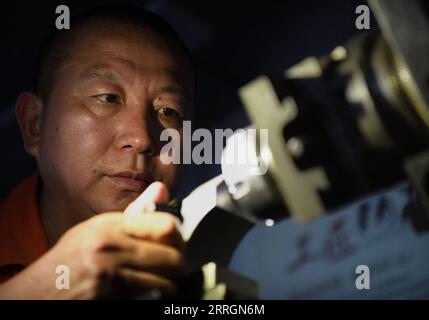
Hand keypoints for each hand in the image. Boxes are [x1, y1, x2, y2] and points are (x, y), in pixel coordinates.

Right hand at [0, 182, 184, 298]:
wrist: (38, 291)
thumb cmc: (71, 258)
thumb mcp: (98, 228)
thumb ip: (135, 211)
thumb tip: (162, 189)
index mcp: (109, 226)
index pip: (167, 227)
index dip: (178, 238)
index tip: (176, 244)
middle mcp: (110, 249)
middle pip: (173, 257)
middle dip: (177, 264)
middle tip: (173, 265)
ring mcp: (109, 277)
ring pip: (166, 283)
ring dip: (168, 283)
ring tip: (161, 279)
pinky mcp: (110, 300)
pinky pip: (149, 298)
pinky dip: (154, 296)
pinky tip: (146, 290)